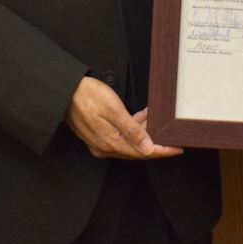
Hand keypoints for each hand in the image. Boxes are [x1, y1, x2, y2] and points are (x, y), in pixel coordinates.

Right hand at [66, 76, 181, 159]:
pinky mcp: (98, 135)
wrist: (65, 90)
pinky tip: (140, 116)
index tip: (177, 149)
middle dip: (154, 140)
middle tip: (170, 131)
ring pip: (130, 142)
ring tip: (155, 116)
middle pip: (137, 149)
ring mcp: (101, 143)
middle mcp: (106, 147)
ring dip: (144, 131)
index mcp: (110, 143)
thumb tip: (148, 149)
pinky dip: (133, 128)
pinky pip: (121, 136)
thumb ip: (132, 130)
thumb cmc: (87, 96)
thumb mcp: (114, 110)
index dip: (162, 151)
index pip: (143, 153)